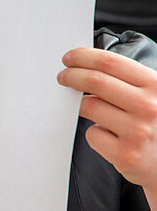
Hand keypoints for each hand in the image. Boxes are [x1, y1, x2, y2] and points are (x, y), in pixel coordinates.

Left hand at [59, 47, 156, 189]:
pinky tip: (108, 136)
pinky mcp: (124, 154)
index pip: (110, 62)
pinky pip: (92, 134)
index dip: (84, 57)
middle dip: (71, 76)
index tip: (70, 57)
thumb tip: (90, 66)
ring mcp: (136, 131)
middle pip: (94, 81)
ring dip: (82, 106)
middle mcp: (148, 106)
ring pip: (89, 107)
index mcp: (156, 86)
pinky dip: (95, 133)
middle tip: (63, 77)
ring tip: (88, 108)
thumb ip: (131, 82)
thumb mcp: (155, 96)